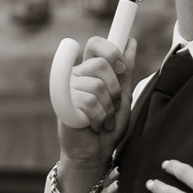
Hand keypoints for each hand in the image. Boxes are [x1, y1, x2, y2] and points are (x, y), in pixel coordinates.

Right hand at [55, 36, 135, 192]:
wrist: (97, 151)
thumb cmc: (108, 124)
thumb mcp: (122, 95)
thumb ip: (125, 71)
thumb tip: (130, 41)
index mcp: (89, 70)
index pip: (96, 44)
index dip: (112, 50)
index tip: (122, 67)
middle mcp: (75, 75)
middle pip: (101, 65)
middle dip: (114, 90)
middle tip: (111, 106)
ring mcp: (67, 89)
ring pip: (97, 87)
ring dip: (107, 109)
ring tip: (102, 120)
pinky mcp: (62, 105)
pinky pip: (89, 102)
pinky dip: (99, 117)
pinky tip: (93, 125)